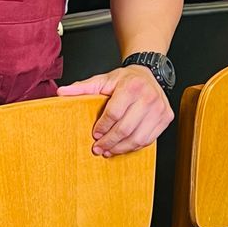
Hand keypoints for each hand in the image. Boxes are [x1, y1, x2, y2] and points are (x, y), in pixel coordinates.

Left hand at [58, 67, 173, 156]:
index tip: (94, 134)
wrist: (148, 75)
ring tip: (108, 151)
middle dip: (109, 141)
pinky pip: (149, 139)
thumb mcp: (102, 80)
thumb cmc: (125, 80)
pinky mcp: (166, 117)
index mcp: (132, 86)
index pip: (114, 113)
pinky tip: (122, 147)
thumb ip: (82, 88)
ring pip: (138, 137)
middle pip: (126, 128)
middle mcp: (149, 97)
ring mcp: (160, 108)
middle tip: (98, 148)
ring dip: (121, 148)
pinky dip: (134, 146)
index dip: (102, 127)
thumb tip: (61, 93)